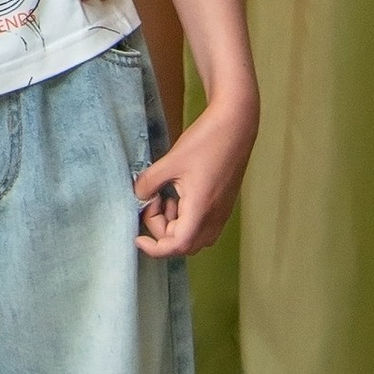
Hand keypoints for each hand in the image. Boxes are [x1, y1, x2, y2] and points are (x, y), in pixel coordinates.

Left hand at [134, 85, 256, 259]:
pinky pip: (202, 225)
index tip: (138, 236)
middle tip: (154, 202)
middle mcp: (214, 218)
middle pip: (184, 245)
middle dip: (162, 230)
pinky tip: (178, 194)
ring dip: (174, 225)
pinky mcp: (224, 205)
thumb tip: (138, 197)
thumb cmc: (205, 142)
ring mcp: (222, 213)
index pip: (176, 246)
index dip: (154, 248)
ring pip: (194, 237)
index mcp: (200, 211)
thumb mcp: (170, 162)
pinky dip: (186, 218)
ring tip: (166, 196)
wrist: (235, 125)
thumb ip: (149, 183)